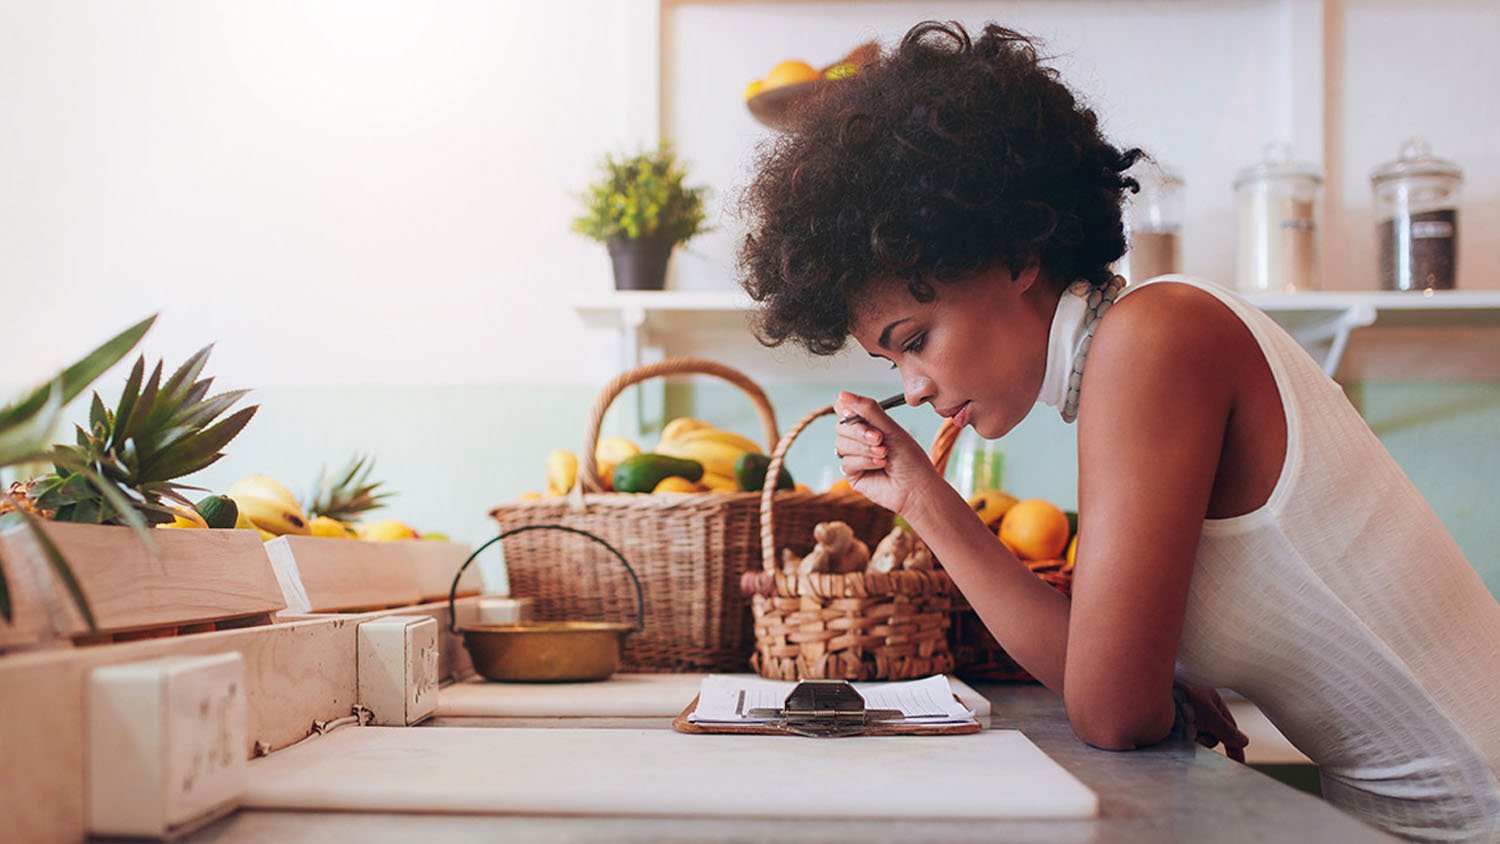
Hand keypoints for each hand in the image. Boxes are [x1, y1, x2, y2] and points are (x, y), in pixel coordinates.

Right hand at [832, 391, 942, 516]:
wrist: (917, 486)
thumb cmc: (910, 458)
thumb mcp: (891, 428)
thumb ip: (868, 410)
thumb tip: (842, 394)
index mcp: (869, 423)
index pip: (844, 408)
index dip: (846, 409)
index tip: (854, 412)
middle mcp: (859, 438)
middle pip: (841, 426)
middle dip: (860, 431)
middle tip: (879, 438)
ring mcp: (854, 456)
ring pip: (841, 444)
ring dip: (865, 448)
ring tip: (884, 454)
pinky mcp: (852, 473)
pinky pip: (846, 461)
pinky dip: (865, 461)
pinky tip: (881, 465)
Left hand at [1175, 682, 1248, 762]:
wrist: (1151, 693)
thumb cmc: (1183, 699)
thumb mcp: (1211, 716)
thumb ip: (1228, 731)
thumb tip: (1244, 741)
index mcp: (1212, 700)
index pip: (1229, 727)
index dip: (1235, 745)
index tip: (1238, 763)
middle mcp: (1199, 707)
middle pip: (1213, 736)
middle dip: (1206, 738)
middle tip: (1196, 732)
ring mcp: (1185, 715)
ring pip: (1199, 738)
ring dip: (1193, 737)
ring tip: (1181, 725)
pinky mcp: (1173, 723)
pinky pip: (1184, 738)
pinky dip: (1182, 737)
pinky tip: (1174, 731)